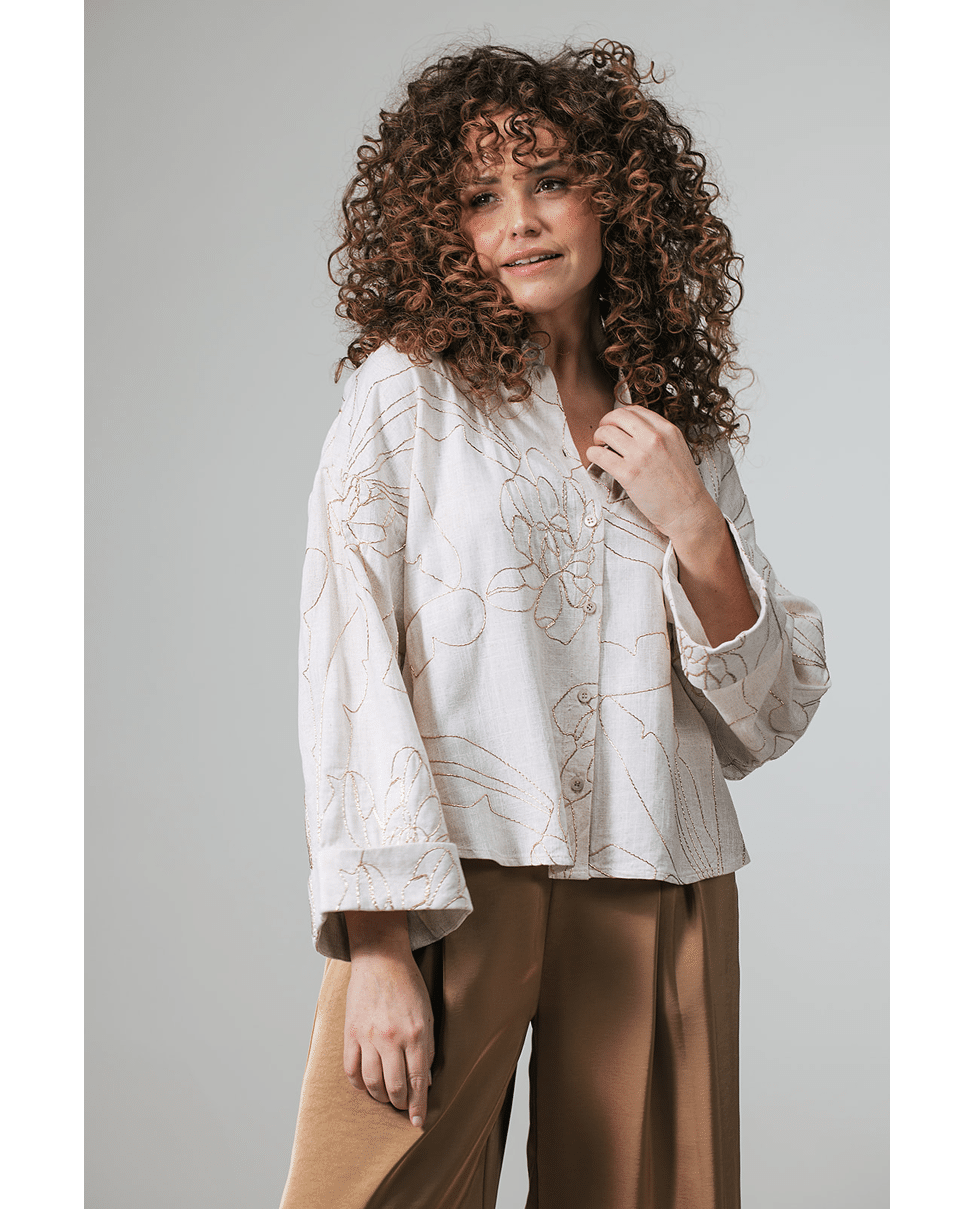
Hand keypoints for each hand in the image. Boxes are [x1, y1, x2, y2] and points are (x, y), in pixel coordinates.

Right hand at [344, 914, 434, 1128]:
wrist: (381, 958)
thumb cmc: (408, 985)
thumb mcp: (427, 1014)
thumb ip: (427, 1048)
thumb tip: (424, 1082)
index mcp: (415, 1033)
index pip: (417, 1081)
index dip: (418, 1106)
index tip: (417, 1122)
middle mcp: (392, 1038)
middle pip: (395, 1086)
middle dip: (400, 1104)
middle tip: (403, 1107)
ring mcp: (369, 1036)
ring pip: (372, 1083)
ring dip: (380, 1097)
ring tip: (386, 1097)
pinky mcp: (351, 1033)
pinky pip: (350, 1069)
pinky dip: (358, 1084)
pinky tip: (366, 1084)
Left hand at [586, 405, 721, 545]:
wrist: (688, 511)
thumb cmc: (683, 485)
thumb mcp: (677, 449)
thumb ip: (659, 436)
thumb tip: (633, 430)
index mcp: (667, 430)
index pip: (635, 410)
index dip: (619, 415)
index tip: (614, 424)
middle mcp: (654, 438)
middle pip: (617, 416)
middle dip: (605, 423)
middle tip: (602, 434)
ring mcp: (640, 455)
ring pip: (605, 433)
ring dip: (597, 438)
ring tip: (599, 447)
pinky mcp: (628, 473)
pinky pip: (599, 455)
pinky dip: (592, 454)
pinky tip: (596, 459)